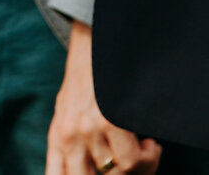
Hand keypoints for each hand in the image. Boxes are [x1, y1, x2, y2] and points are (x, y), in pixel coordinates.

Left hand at [46, 20, 156, 174]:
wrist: (93, 46)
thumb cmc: (86, 83)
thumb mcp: (67, 114)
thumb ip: (70, 146)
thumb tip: (90, 171)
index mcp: (57, 139)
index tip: (101, 172)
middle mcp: (68, 138)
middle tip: (137, 168)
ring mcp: (86, 130)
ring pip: (120, 174)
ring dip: (142, 167)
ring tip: (146, 148)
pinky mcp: (107, 121)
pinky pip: (132, 161)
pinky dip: (148, 156)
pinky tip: (150, 142)